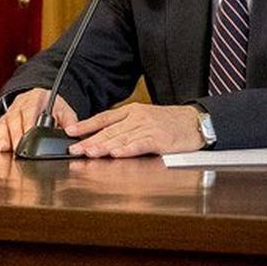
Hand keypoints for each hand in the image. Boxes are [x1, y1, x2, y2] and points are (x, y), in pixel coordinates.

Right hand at [0, 88, 79, 152]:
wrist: (42, 98)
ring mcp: (11, 111)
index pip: (31, 109)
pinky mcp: (4, 119)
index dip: (28, 124)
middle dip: (16, 136)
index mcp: (37, 98)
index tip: (29, 135)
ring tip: (5, 150)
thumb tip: (72, 132)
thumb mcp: (65, 111)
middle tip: (19, 150)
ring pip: (4, 123)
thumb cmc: (52, 106)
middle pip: (15, 119)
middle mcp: (21, 103)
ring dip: (4, 137)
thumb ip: (70, 122)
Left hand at [65, 103, 203, 157]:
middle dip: (89, 140)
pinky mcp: (160, 139)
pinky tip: (117, 154)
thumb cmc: (170, 123)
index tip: (70, 132)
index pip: (104, 118)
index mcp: (133, 111)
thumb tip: (103, 137)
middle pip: (109, 130)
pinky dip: (128, 149)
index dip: (86, 125)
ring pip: (122, 137)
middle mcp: (138, 117)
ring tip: (89, 152)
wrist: (196, 122)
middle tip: (74, 149)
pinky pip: (141, 144)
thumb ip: (126, 127)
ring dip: (104, 146)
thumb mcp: (145, 118)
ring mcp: (148, 127)